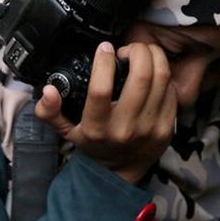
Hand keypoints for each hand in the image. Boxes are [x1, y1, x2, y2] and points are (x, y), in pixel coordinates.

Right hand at [35, 42, 176, 183]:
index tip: (104, 48)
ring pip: (161, 79)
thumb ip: (49, 110)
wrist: (119, 173)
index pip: (100, 90)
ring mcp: (149, 129)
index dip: (104, 62)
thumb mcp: (65, 130)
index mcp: (96, 127)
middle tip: (128, 49)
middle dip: (136, 51)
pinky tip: (153, 73)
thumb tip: (48, 90)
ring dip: (154, 57)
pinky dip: (163, 75)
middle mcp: (124, 128)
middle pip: (141, 77)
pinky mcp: (166, 129)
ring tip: (142, 54)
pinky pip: (171, 92)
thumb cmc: (92, 144)